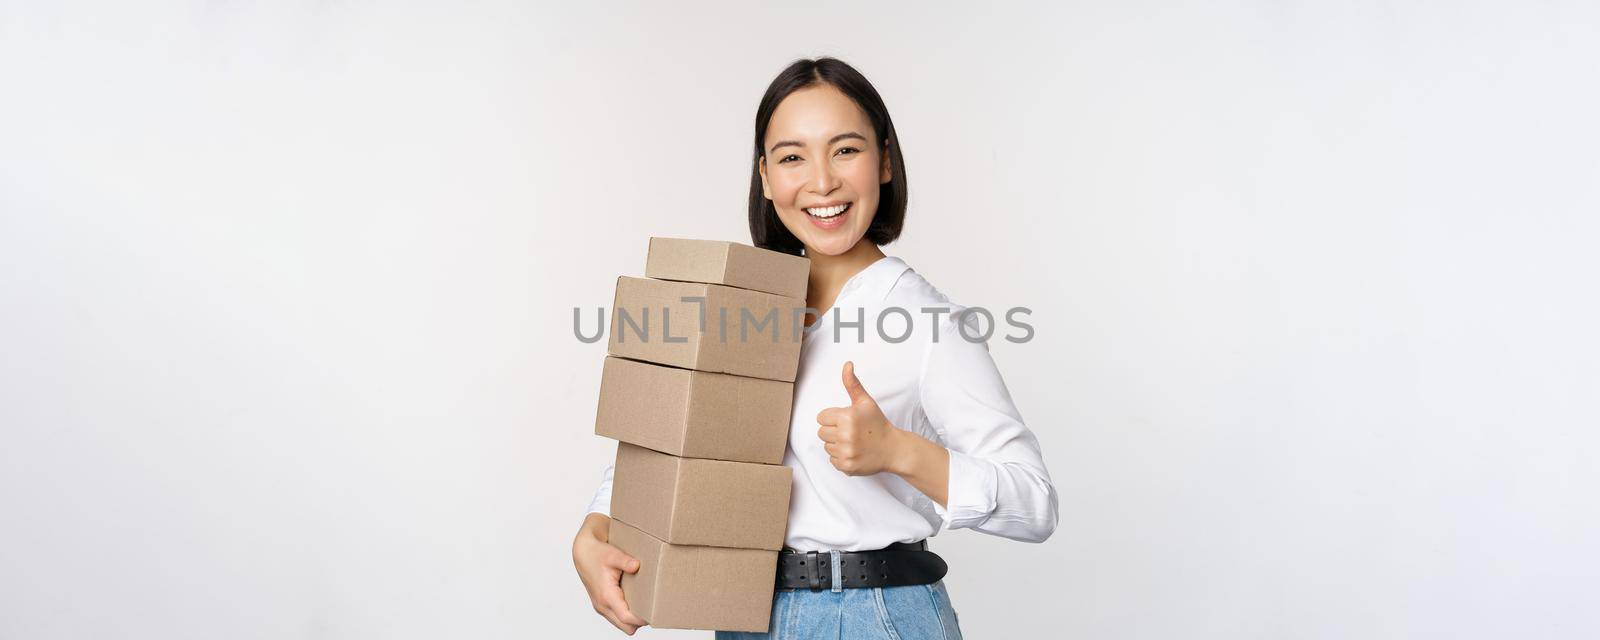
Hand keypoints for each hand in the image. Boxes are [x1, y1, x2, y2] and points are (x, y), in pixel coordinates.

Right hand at [572, 513, 647, 634]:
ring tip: (644, 605)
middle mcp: (602, 605)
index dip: (641, 619)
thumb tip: (637, 565)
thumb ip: (625, 561)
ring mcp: (601, 607)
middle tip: (652, 608)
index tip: (655, 613)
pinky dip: (626, 615)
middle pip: (626, 627)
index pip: (626, 617)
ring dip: (632, 619)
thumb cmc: (597, 554)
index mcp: (606, 596)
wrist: (583, 554)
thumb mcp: (613, 555)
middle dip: (639, 622)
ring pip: (621, 625)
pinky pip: (617, 618)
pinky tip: (634, 601)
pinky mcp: (602, 606)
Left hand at [816, 361, 904, 475]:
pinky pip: (832, 460)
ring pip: (826, 446)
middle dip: (833, 431)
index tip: (846, 420)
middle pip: (821, 432)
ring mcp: (846, 452)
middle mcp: (845, 435)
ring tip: (853, 442)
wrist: (893, 449)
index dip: (833, 418)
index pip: (821, 417)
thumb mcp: (865, 402)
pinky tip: (854, 452)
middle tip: (850, 431)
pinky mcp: (846, 466)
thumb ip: (852, 383)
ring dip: (837, 444)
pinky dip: (841, 457)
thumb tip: (847, 364)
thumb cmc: (877, 424)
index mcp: (847, 417)